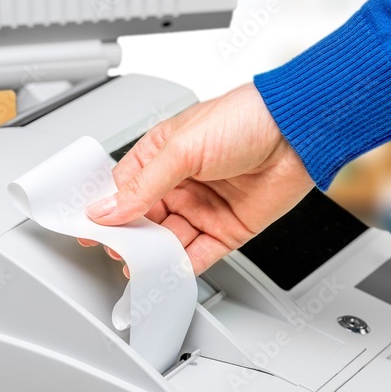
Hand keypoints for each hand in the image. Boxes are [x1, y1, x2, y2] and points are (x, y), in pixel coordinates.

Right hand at [80, 83, 314, 273]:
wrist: (298, 133)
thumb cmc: (246, 118)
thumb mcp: (183, 147)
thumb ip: (143, 184)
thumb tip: (107, 208)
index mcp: (163, 155)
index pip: (125, 190)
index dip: (108, 211)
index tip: (92, 231)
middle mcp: (181, 182)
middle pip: (144, 220)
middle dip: (131, 239)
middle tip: (117, 253)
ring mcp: (204, 207)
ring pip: (169, 241)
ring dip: (155, 256)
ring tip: (141, 267)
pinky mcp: (228, 229)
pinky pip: (200, 254)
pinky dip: (183, 268)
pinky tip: (169, 273)